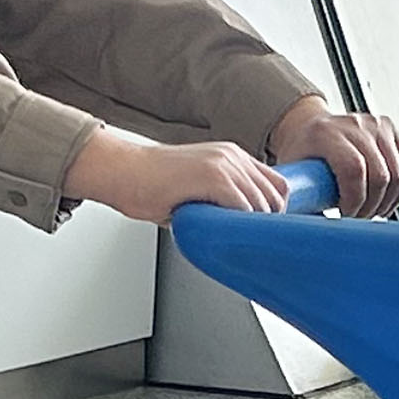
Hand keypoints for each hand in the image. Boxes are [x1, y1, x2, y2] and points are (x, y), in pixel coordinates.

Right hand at [62, 126, 288, 223]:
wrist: (122, 171)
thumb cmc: (150, 183)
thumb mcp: (195, 184)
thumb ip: (221, 199)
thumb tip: (239, 228)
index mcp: (231, 155)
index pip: (276, 183)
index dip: (275, 210)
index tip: (265, 230)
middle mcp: (232, 156)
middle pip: (275, 196)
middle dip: (269, 223)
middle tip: (254, 243)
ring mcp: (224, 165)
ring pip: (262, 204)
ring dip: (253, 228)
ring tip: (239, 243)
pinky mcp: (213, 178)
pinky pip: (243, 207)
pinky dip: (240, 226)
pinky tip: (227, 236)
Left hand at [270, 93, 398, 216]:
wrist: (307, 127)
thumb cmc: (301, 152)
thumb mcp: (294, 176)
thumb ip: (304, 201)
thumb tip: (313, 233)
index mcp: (325, 134)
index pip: (354, 169)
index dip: (356, 199)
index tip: (347, 213)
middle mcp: (352, 125)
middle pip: (380, 174)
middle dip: (372, 205)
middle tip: (359, 216)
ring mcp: (374, 124)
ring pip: (398, 173)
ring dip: (388, 201)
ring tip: (371, 209)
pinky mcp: (389, 128)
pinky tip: (383, 198)